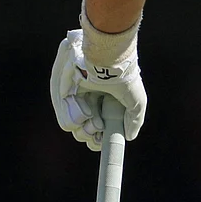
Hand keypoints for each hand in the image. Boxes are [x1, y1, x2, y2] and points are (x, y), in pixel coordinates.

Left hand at [50, 29, 145, 149]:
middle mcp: (90, 100)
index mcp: (106, 100)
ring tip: (95, 119)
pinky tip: (86, 110)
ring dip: (86, 129)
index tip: (104, 141)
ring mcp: (76, 99)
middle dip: (93, 136)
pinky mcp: (63, 96)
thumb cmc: (125, 79)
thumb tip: (129, 136)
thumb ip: (134, 120)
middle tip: (100, 128)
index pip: (99, 126)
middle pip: (85, 131)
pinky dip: (76, 119)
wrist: (108, 60)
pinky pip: (66, 121)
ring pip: (75, 128)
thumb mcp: (137, 101)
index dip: (101, 138)